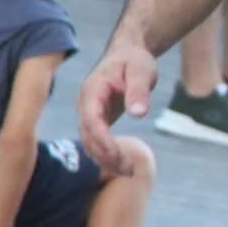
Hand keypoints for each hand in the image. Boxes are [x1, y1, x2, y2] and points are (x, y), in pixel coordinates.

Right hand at [78, 40, 156, 176]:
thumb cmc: (134, 60)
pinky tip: (122, 165)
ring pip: (90, 142)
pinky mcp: (97, 120)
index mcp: (92, 91)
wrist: (127, 54)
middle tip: (128, 170)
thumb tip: (139, 114)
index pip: (92, 120)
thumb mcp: (141, 70)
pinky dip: (107, 155)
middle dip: (105, 155)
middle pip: (88, 136)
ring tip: (129, 172)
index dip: (102, 139)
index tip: (117, 154)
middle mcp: (86, 105)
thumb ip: (138, 91)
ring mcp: (89, 113)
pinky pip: (97, 141)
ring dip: (106, 159)